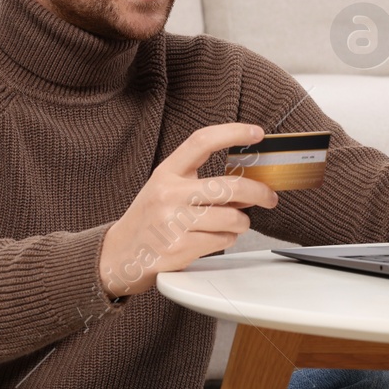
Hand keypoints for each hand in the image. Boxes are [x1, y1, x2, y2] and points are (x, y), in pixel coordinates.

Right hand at [98, 123, 278, 297]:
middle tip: (270, 197)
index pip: (202, 141)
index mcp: (166, 173)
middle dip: (259, 192)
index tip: (256, 133)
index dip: (233, 132)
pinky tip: (214, 238)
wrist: (119, 255)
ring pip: (232, 217)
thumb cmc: (148, 220)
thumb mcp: (166, 190)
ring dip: (241, 222)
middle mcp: (169, 194)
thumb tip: (247, 185)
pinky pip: (224, 240)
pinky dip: (227, 239)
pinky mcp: (181, 247)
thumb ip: (200, 182)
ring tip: (231, 223)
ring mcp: (174, 221)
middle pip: (229, 186)